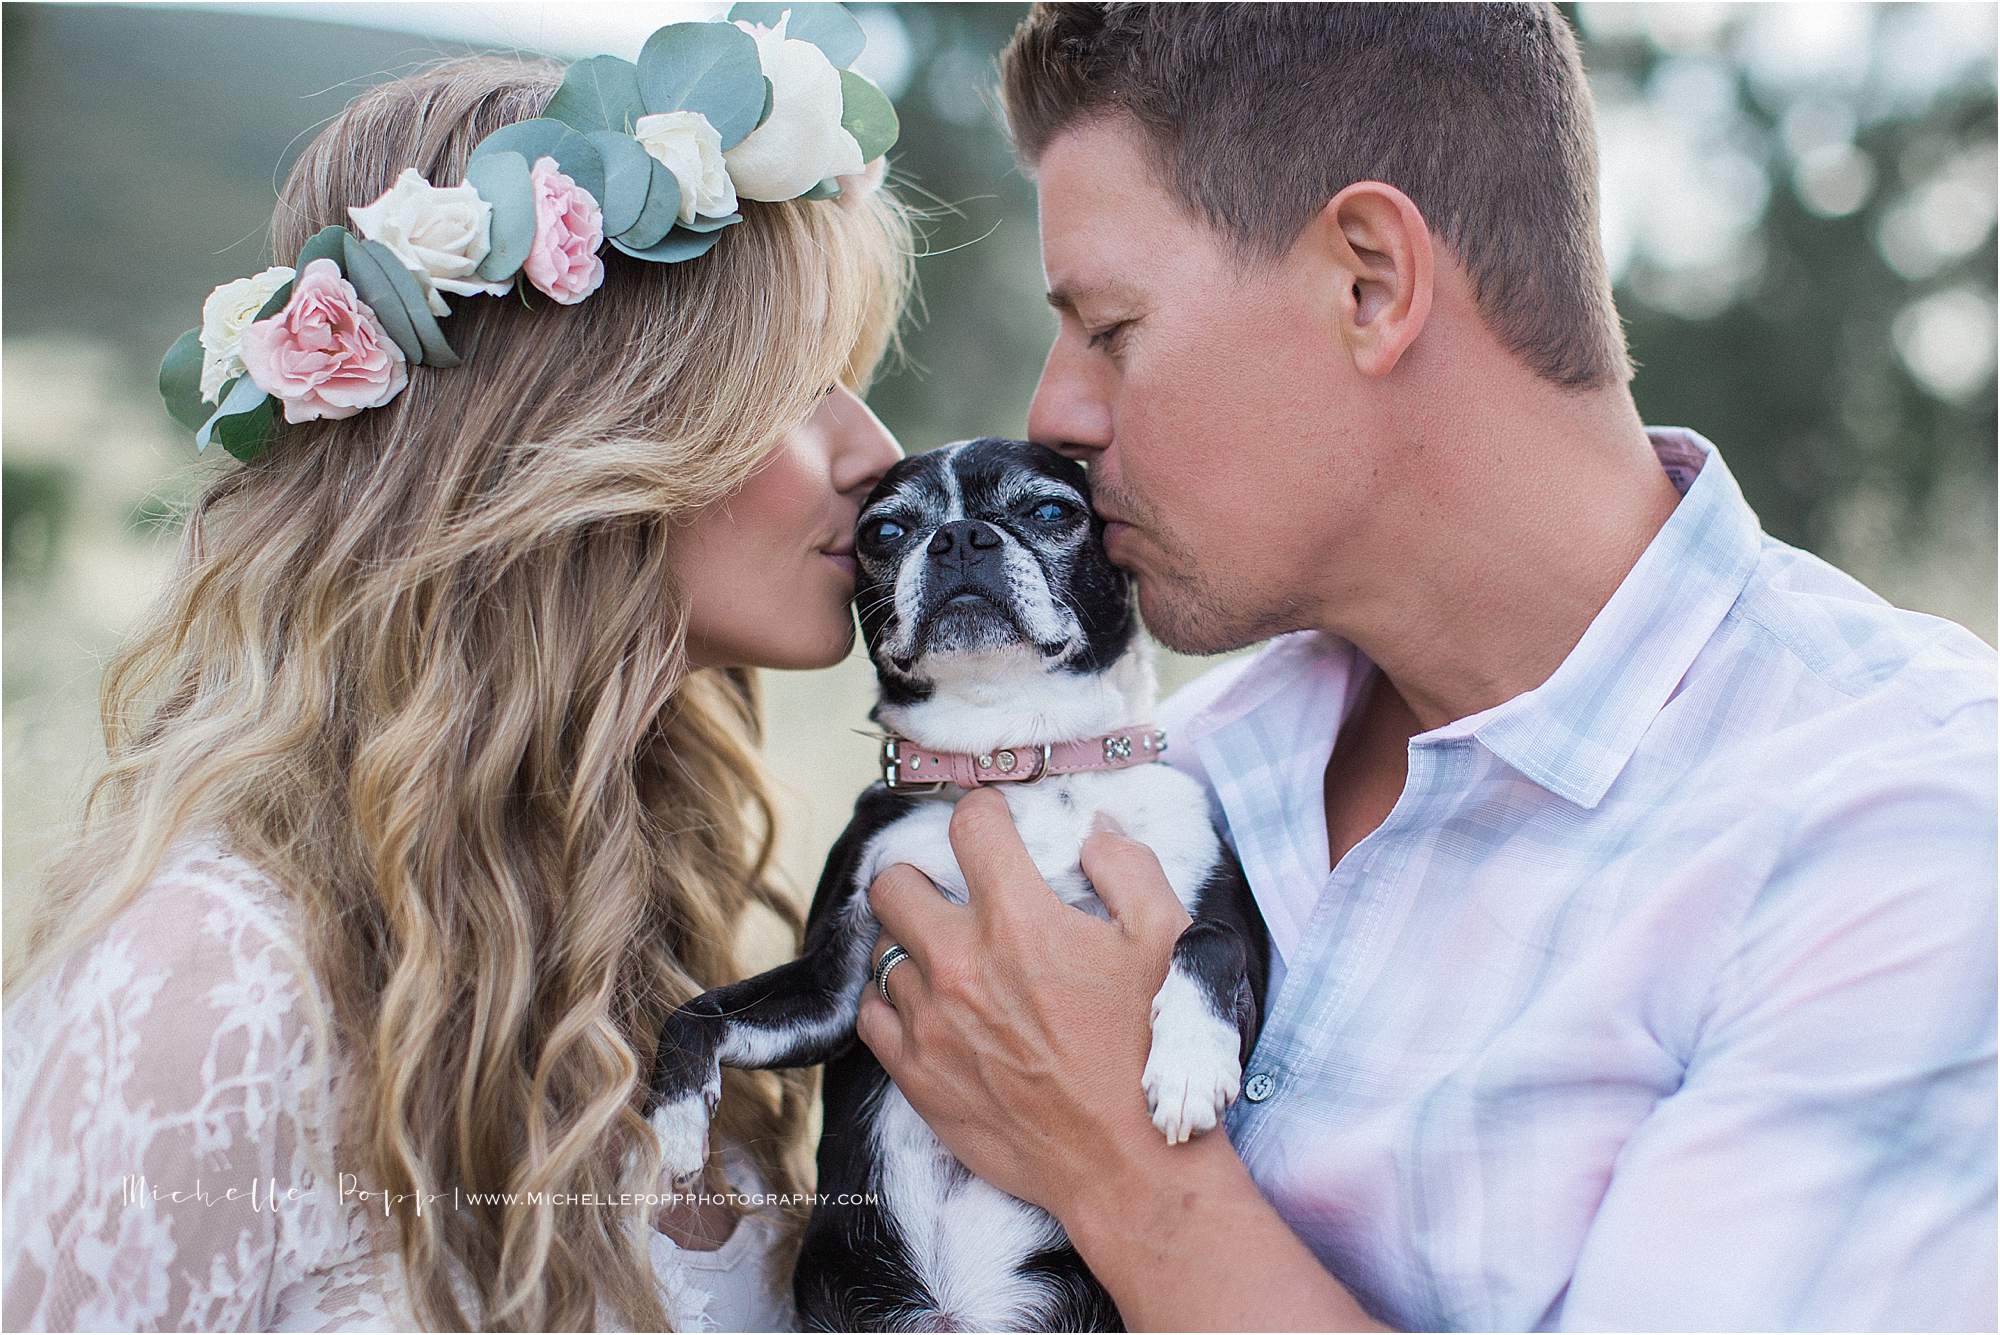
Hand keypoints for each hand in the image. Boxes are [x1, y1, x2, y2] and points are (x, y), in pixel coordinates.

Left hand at [856, 788, 1191, 1217]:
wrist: (1125, 1161)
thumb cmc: (1149, 1050)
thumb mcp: (1167, 942)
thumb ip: (1128, 868)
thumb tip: (1092, 831)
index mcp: (1019, 919)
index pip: (969, 826)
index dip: (984, 814)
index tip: (992, 825)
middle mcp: (959, 962)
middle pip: (893, 883)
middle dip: (922, 875)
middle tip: (950, 892)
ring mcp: (929, 1020)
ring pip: (881, 949)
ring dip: (910, 944)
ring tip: (944, 957)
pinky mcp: (914, 1074)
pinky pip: (870, 1014)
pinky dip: (892, 1002)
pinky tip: (926, 1006)